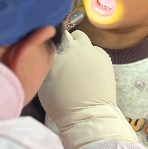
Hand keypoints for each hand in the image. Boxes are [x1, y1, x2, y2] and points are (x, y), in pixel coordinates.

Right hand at [38, 31, 135, 148]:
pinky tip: (88, 69)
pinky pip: (95, 50)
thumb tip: (45, 49)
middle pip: (69, 34)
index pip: (54, 32)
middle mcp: (76, 47)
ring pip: (83, 39)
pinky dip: (91, 55)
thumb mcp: (43, 81)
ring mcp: (93, 51)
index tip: (50, 45)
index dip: (52, 37)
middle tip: (63, 56)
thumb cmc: (60, 103)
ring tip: (76, 62)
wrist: (87, 115)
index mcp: (59, 52)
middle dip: (66, 42)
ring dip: (79, 46)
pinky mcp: (105, 58)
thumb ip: (45, 60)